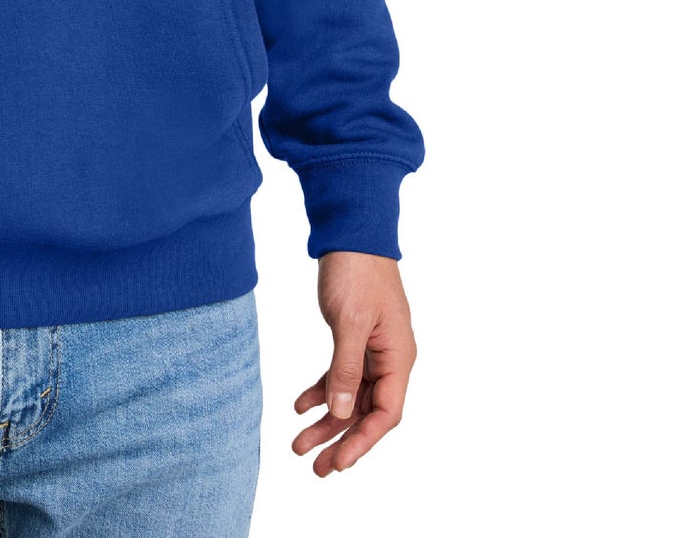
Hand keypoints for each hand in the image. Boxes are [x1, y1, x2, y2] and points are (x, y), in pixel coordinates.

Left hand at [292, 251, 415, 475]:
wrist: (351, 230)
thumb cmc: (357, 271)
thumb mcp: (350, 322)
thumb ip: (346, 368)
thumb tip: (341, 413)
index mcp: (398, 357)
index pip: (386, 413)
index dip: (363, 441)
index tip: (338, 462)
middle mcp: (390, 358)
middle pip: (367, 411)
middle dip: (341, 440)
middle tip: (315, 467)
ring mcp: (373, 349)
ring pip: (351, 396)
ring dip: (327, 420)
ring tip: (299, 444)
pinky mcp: (355, 338)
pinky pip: (340, 374)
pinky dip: (321, 390)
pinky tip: (299, 405)